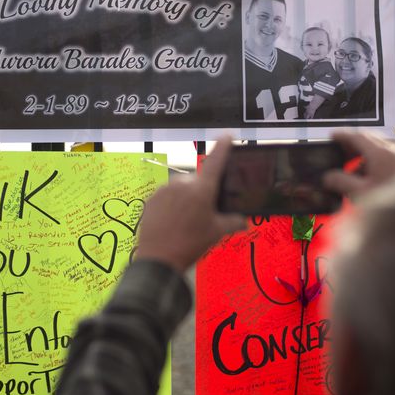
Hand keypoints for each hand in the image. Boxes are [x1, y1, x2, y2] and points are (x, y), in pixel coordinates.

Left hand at [134, 135, 246, 272]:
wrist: (158, 259)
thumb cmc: (190, 244)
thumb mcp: (216, 233)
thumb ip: (233, 222)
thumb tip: (244, 220)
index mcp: (201, 190)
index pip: (215, 162)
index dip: (222, 147)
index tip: (227, 135)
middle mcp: (182, 184)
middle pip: (197, 180)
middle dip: (201, 192)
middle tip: (202, 213)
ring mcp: (164, 189)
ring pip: (181, 188)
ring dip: (185, 197)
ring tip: (185, 220)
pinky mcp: (151, 198)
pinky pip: (166, 196)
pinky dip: (171, 203)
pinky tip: (172, 221)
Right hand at [323, 130, 394, 197]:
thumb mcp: (360, 192)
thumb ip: (340, 182)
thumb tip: (329, 178)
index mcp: (381, 153)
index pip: (357, 135)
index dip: (342, 135)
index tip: (333, 136)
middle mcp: (394, 151)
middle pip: (369, 139)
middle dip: (352, 145)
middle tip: (340, 151)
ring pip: (377, 148)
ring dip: (362, 155)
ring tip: (351, 170)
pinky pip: (386, 157)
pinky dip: (373, 162)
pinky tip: (367, 178)